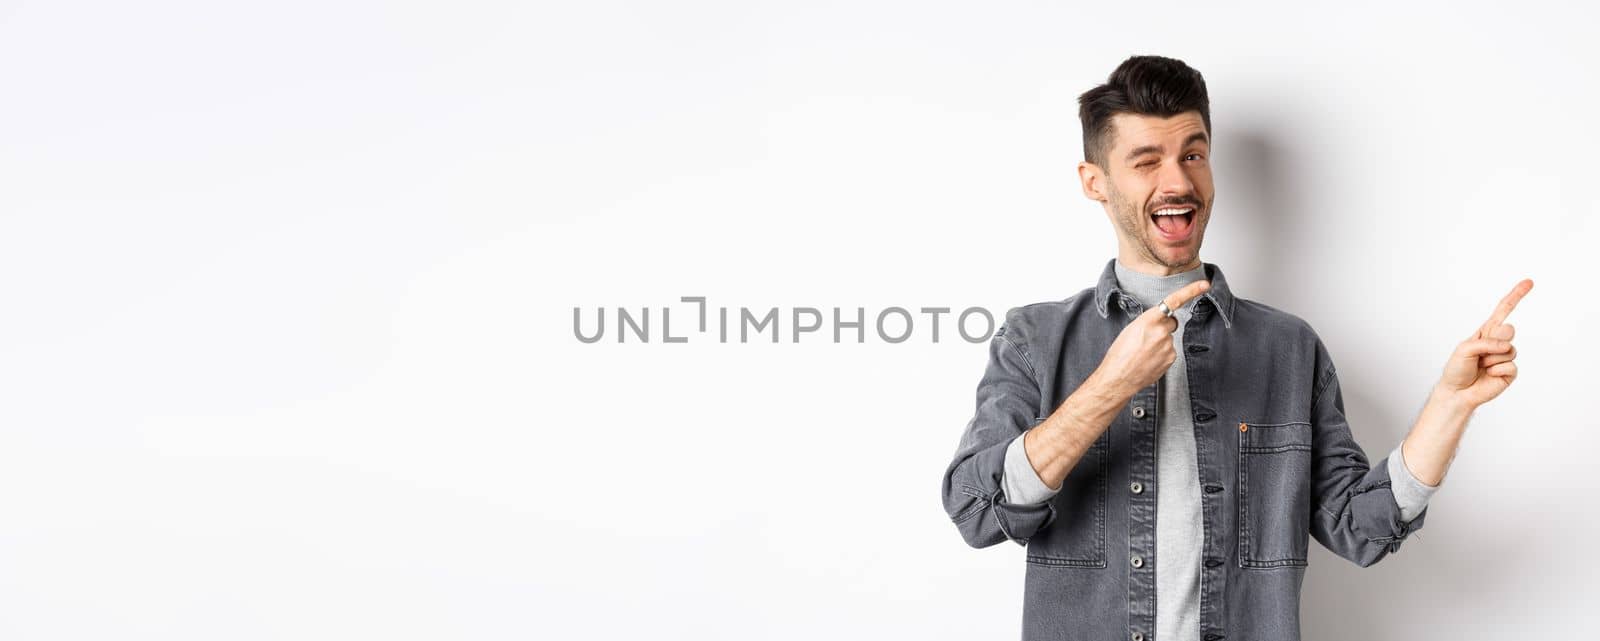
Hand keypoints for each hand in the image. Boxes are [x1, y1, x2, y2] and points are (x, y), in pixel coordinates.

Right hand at [1093, 279, 1210, 396]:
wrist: (1118, 378)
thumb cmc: (1119, 354)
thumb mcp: (1130, 330)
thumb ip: (1148, 322)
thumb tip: (1158, 324)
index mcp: (1148, 320)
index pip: (1173, 301)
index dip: (1191, 291)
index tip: (1204, 285)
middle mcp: (1161, 331)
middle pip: (1171, 322)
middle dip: (1163, 327)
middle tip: (1147, 338)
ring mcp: (1168, 346)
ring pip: (1169, 338)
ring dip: (1160, 343)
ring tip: (1144, 353)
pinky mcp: (1171, 358)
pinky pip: (1170, 351)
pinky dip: (1161, 354)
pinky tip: (1149, 360)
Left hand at [1437, 278, 1531, 408]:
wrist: (1457, 392)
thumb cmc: (1457, 369)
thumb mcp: (1464, 349)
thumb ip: (1485, 342)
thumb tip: (1506, 345)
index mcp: (1486, 332)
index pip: (1503, 311)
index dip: (1516, 296)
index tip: (1529, 282)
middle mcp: (1498, 342)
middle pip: (1508, 330)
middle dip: (1495, 339)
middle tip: (1482, 352)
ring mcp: (1505, 357)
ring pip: (1508, 350)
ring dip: (1491, 359)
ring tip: (1481, 366)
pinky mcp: (1510, 372)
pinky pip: (1510, 366)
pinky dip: (1496, 371)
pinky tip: (1489, 375)